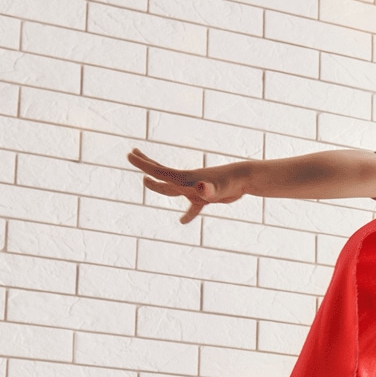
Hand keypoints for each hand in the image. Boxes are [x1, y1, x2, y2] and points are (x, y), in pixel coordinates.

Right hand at [127, 148, 245, 223]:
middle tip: (132, 154)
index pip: (159, 172)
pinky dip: (188, 214)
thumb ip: (209, 190)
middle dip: (146, 166)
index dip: (143, 165)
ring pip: (172, 189)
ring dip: (158, 185)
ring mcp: (195, 189)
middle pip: (161, 175)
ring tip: (146, 181)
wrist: (246, 179)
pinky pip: (193, 207)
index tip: (129, 155)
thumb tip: (201, 188)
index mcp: (185, 179)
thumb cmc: (232, 182)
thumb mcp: (219, 188)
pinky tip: (183, 221)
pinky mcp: (206, 198)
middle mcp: (187, 182)